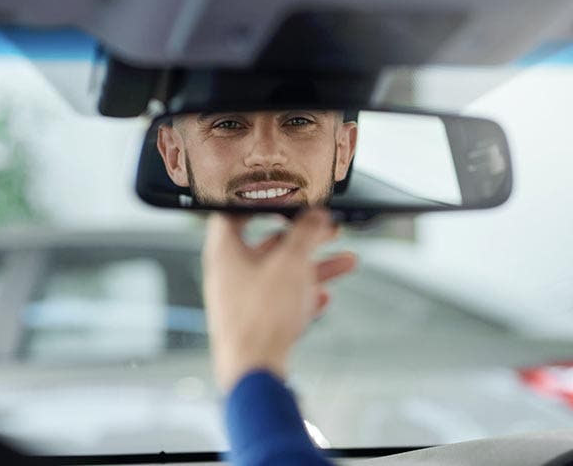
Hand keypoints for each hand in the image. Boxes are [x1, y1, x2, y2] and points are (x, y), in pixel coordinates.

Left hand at [202, 208, 357, 391]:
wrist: (254, 373)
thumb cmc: (261, 316)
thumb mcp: (291, 263)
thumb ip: (306, 234)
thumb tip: (316, 215)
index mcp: (225, 252)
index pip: (233, 213)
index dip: (258, 202)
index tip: (282, 199)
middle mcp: (229, 274)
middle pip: (268, 245)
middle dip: (304, 238)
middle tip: (328, 230)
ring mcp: (241, 301)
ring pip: (281, 275)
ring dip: (314, 267)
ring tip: (346, 261)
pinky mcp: (254, 324)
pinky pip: (282, 302)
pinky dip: (304, 297)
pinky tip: (324, 298)